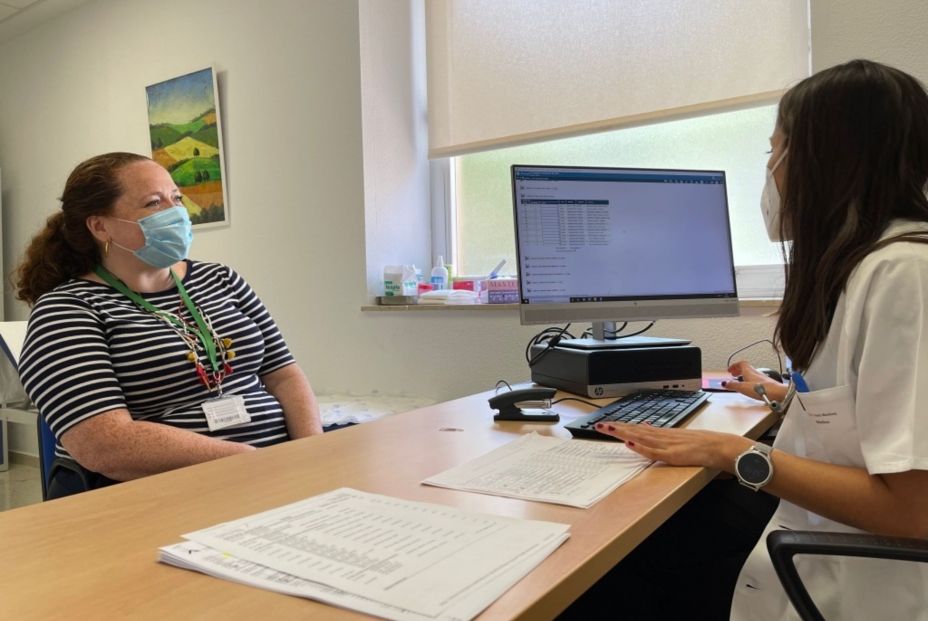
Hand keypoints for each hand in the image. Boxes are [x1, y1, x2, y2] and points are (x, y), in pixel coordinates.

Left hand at [594, 421, 750, 471]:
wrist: (722, 446)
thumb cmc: (703, 445)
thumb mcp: (679, 437)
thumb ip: (661, 434)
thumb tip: (645, 427)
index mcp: (664, 433)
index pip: (638, 429)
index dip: (621, 426)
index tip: (606, 424)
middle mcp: (663, 436)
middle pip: (636, 431)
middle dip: (616, 428)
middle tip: (599, 425)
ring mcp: (668, 445)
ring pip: (641, 438)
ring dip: (624, 434)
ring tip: (608, 430)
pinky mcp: (674, 455)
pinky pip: (655, 452)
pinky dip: (642, 448)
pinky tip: (630, 445)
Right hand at [724, 360, 787, 402]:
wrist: (778, 393)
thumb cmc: (763, 389)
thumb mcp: (743, 388)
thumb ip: (733, 385)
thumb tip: (725, 383)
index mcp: (749, 371)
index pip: (740, 363)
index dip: (734, 365)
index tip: (730, 369)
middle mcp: (755, 373)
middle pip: (745, 368)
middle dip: (738, 370)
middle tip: (733, 374)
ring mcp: (761, 378)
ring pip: (751, 373)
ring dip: (744, 375)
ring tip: (740, 380)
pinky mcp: (766, 384)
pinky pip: (755, 379)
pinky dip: (750, 381)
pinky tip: (750, 387)